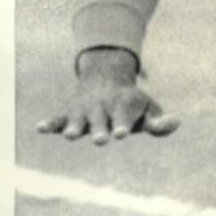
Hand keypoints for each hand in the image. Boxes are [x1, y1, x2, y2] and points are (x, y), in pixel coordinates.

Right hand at [36, 47, 179, 144]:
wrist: (105, 76)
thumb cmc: (131, 102)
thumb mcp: (148, 109)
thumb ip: (159, 122)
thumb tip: (176, 122)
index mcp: (124, 106)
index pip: (124, 118)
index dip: (123, 125)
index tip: (121, 134)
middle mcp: (103, 109)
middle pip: (101, 122)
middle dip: (100, 130)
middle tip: (101, 139)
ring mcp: (85, 112)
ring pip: (78, 122)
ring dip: (75, 128)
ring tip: (71, 135)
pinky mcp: (69, 115)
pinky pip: (57, 119)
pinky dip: (49, 124)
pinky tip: (39, 128)